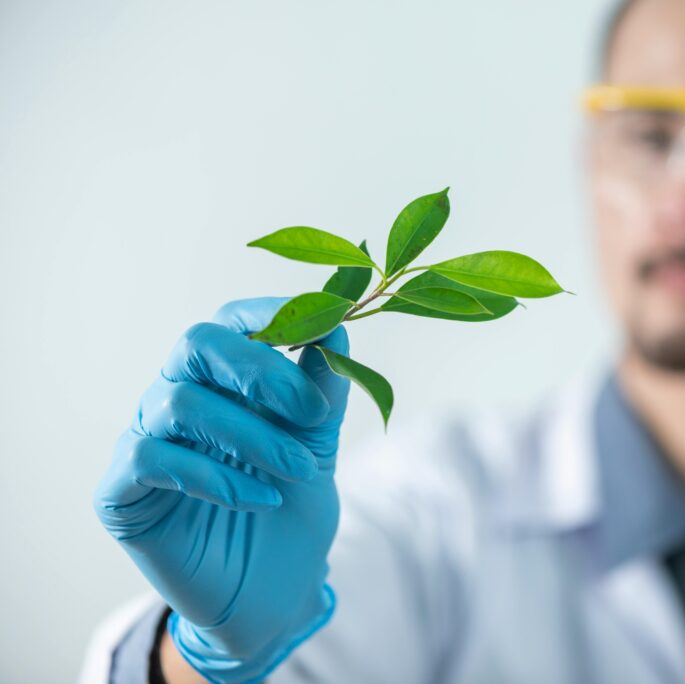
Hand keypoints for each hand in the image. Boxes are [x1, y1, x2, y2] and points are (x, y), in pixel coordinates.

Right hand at [94, 297, 350, 682]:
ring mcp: (144, 441)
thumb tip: (338, 325)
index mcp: (222, 380)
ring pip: (182, 403)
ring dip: (254, 436)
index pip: (231, 322)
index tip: (322, 328)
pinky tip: (259, 499)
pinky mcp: (121, 492)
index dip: (270, 314)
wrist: (273, 592)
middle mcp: (176, 398)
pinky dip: (213, 476)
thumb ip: (323, 390)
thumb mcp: (318, 445)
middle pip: (196, 344)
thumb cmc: (291, 509)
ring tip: (301, 472)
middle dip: (260, 370)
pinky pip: (151, 459)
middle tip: (312, 411)